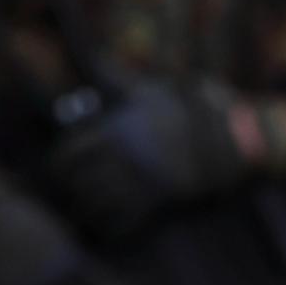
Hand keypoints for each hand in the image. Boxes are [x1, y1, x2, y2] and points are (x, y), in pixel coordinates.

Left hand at [51, 82, 246, 237]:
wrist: (228, 138)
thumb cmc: (185, 111)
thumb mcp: (149, 90)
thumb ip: (118, 79)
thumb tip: (97, 55)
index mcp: (113, 131)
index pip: (69, 153)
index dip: (58, 165)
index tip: (57, 172)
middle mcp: (121, 157)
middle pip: (78, 181)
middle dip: (69, 191)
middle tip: (66, 197)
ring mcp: (138, 180)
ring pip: (96, 204)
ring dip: (85, 211)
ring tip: (81, 214)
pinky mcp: (158, 201)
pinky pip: (123, 222)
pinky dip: (109, 228)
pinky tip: (104, 229)